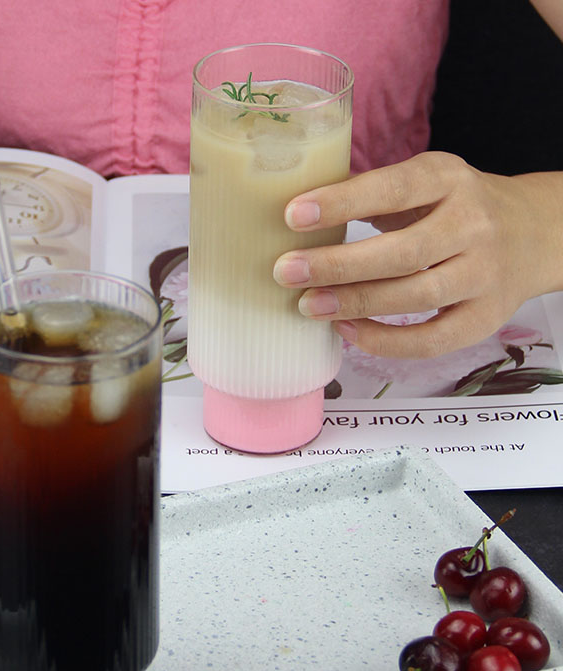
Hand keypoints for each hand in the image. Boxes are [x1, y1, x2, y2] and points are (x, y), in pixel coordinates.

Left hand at [273, 151, 562, 358]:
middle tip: (286, 272)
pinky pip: (432, 340)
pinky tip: (348, 331)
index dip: (342, 203)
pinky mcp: (486, 317)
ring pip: (416, 296)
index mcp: (449, 179)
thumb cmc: (454, 207)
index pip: (394, 189)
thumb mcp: (424, 183)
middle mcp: (473, 224)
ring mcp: (484, 273)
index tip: (293, 216)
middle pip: (403, 252)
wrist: (534, 233)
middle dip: (337, 265)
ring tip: (308, 305)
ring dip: (355, 304)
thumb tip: (299, 215)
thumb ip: (373, 195)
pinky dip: (385, 341)